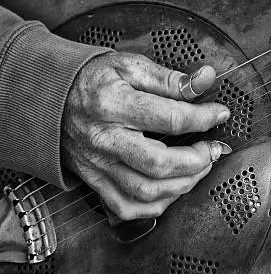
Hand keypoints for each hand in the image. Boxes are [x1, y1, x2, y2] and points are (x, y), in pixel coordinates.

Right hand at [61, 52, 229, 219]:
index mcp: (113, 104)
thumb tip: (207, 79)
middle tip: (213, 149)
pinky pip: (126, 208)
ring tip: (200, 167)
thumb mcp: (130, 66)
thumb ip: (171, 78)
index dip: (203, 118)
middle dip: (198, 160)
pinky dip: (156, 207)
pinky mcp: (94, 180)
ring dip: (184, 185)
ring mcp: (98, 165)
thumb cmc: (93, 80)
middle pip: (159, 164)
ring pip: (146, 191)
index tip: (220, 114)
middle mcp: (104, 139)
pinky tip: (173, 190)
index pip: (169, 118)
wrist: (47, 97)